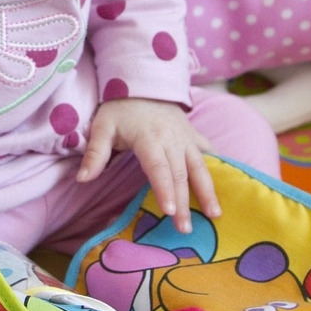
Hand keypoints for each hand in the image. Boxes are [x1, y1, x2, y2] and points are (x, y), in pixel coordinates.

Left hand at [76, 97, 219, 232]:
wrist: (143, 81)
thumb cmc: (120, 108)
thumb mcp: (102, 126)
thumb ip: (95, 153)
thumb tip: (82, 179)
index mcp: (149, 137)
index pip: (158, 167)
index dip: (164, 189)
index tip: (169, 211)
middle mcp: (172, 138)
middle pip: (180, 174)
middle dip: (184, 203)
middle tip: (185, 230)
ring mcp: (186, 136)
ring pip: (200, 166)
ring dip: (208, 191)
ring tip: (215, 215)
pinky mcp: (194, 134)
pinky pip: (208, 151)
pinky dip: (219, 167)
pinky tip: (227, 185)